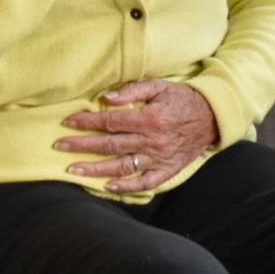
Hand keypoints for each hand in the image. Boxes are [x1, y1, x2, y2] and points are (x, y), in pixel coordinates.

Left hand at [58, 79, 218, 193]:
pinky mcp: (168, 170)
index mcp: (150, 119)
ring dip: (95, 170)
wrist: (214, 117)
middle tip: (61, 146)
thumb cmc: (183, 99)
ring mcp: (160, 158)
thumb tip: (107, 99)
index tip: (69, 123)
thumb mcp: (160, 86)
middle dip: (82, 146)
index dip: (87, 122)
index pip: (110, 122)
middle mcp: (153, 141)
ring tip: (74, 170)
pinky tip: (108, 186)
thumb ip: (133, 90)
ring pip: (122, 167)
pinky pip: (145, 183)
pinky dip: (127, 187)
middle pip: (110, 145)